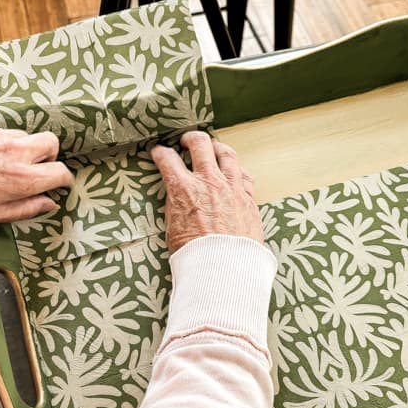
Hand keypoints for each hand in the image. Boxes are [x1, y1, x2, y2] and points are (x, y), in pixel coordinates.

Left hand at [0, 119, 72, 226]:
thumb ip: (22, 209)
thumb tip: (47, 204)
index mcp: (20, 179)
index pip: (60, 173)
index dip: (63, 181)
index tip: (58, 187)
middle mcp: (14, 152)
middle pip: (52, 143)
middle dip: (50, 158)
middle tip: (37, 173)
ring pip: (29, 136)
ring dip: (27, 151)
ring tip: (7, 169)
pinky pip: (7, 133)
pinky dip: (7, 145)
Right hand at [150, 131, 262, 253]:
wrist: (223, 269)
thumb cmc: (194, 256)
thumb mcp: (173, 228)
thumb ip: (176, 205)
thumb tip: (177, 195)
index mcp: (184, 189)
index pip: (167, 159)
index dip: (160, 153)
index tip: (159, 152)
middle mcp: (209, 182)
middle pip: (200, 144)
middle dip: (190, 138)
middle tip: (186, 140)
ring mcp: (231, 188)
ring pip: (226, 153)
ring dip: (217, 147)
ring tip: (213, 147)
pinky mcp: (248, 198)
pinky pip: (243, 174)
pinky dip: (236, 169)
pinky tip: (233, 170)